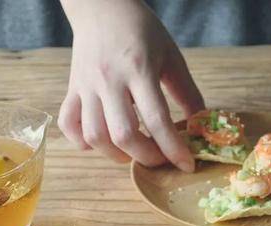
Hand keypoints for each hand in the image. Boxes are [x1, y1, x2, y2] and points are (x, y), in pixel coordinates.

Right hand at [58, 0, 203, 171]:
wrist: (101, 6)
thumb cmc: (141, 30)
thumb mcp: (171, 56)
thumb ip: (187, 92)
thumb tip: (201, 125)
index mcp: (139, 69)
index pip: (158, 119)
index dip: (174, 149)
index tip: (187, 165)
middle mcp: (109, 80)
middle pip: (123, 135)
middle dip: (146, 157)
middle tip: (160, 158)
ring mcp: (86, 85)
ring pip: (94, 136)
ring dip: (116, 154)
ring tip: (133, 151)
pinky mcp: (72, 88)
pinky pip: (68, 124)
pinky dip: (82, 141)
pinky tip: (100, 141)